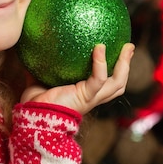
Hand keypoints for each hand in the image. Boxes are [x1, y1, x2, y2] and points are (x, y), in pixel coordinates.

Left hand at [20, 43, 134, 114]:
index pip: (106, 82)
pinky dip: (101, 63)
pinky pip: (98, 79)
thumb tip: (37, 49)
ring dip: (124, 64)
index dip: (115, 68)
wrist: (33, 117)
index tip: (118, 49)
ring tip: (127, 46)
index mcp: (85, 94)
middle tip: (129, 46)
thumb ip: (43, 67)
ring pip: (117, 83)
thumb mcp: (41, 80)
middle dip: (126, 65)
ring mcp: (91, 98)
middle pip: (119, 83)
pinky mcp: (85, 96)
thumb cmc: (36, 103)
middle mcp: (92, 97)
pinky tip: (100, 48)